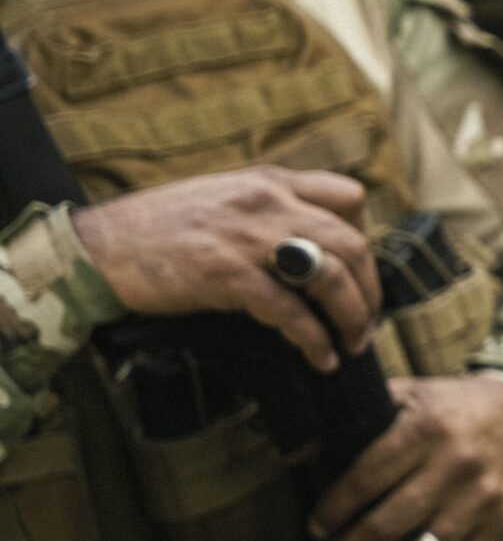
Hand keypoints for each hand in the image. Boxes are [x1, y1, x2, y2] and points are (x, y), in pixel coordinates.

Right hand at [71, 168, 380, 370]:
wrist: (95, 247)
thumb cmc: (156, 228)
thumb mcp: (222, 198)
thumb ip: (266, 211)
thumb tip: (308, 245)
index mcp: (270, 182)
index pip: (349, 196)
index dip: (365, 235)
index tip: (359, 270)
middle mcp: (268, 203)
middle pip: (351, 243)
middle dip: (370, 289)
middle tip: (367, 322)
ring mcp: (249, 237)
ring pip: (331, 275)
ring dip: (352, 317)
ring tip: (352, 344)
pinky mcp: (228, 275)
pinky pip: (290, 311)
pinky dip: (314, 339)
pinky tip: (320, 358)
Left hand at [309, 374, 502, 540]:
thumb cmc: (462, 408)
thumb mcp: (414, 395)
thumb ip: (364, 415)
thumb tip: (302, 448)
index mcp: (427, 430)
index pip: (364, 481)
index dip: (332, 511)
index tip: (318, 526)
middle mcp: (456, 465)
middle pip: (387, 526)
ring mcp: (483, 497)